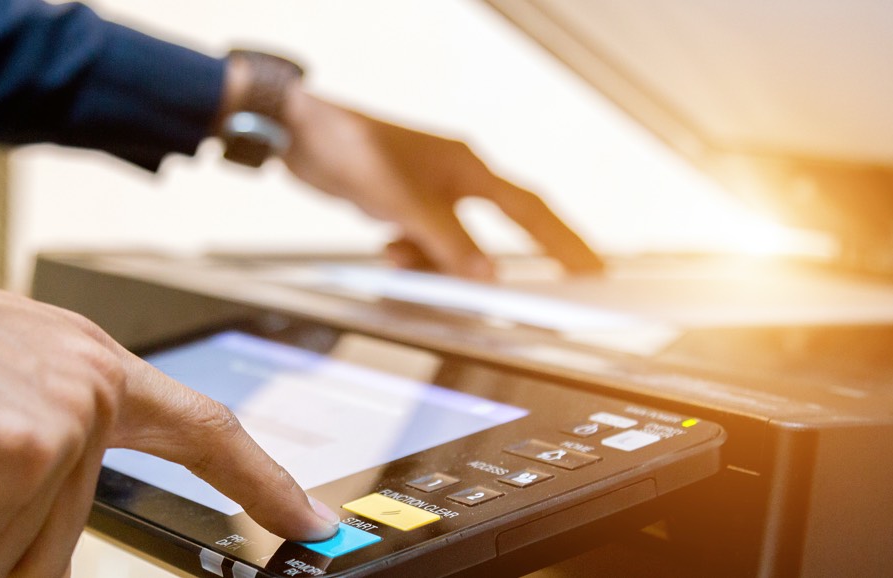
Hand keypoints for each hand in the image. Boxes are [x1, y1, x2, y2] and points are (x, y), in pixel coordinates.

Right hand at [0, 222, 338, 577]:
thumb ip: (43, 461)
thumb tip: (44, 555)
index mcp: (95, 369)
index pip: (204, 429)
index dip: (261, 483)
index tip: (310, 525)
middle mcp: (92, 388)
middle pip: (57, 548)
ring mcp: (61, 416)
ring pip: (0, 562)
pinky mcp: (11, 446)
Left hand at [280, 91, 603, 279]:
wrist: (300, 134)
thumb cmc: (351, 148)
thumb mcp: (403, 205)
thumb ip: (448, 244)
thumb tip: (488, 279)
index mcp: (468, 169)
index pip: (530, 211)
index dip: (564, 241)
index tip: (592, 268)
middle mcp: (456, 178)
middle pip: (498, 230)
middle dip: (499, 264)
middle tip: (531, 294)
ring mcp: (430, 191)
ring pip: (451, 243)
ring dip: (434, 260)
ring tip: (403, 256)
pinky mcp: (404, 203)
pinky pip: (423, 241)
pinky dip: (411, 253)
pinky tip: (390, 248)